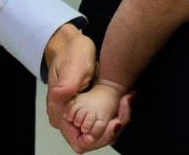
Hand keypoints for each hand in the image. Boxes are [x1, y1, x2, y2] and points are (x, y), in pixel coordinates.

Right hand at [45, 24, 132, 153]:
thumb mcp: (71, 65)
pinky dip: (117, 113)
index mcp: (60, 113)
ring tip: (129, 100)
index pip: (81, 141)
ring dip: (118, 119)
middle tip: (127, 105)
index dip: (100, 138)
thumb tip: (61, 94)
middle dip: (113, 128)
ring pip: (101, 131)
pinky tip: (126, 99)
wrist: (72, 45)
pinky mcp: (89, 110)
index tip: (115, 122)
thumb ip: (66, 83)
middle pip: (94, 139)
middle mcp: (68, 119)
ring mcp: (79, 115)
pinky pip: (104, 121)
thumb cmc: (70, 53)